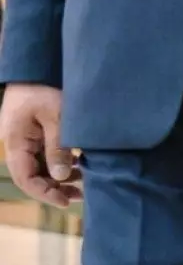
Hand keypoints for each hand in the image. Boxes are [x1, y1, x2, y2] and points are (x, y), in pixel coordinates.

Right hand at [0, 84, 80, 207]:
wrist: (39, 62)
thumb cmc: (46, 86)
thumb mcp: (57, 118)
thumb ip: (58, 148)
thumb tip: (60, 177)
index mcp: (15, 141)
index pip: (25, 178)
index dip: (44, 193)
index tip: (66, 202)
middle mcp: (17, 142)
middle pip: (33, 175)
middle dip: (55, 188)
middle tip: (81, 196)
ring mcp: (26, 137)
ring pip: (41, 166)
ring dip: (61, 177)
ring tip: (85, 184)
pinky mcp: (37, 131)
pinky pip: (46, 154)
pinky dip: (62, 163)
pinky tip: (81, 167)